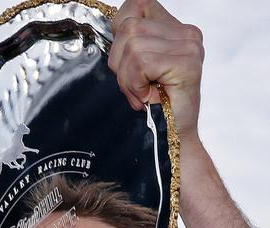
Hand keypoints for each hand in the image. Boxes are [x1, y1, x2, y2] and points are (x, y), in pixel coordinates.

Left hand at [108, 0, 203, 140]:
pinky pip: (141, 62)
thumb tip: (112, 29)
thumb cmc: (155, 109)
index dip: (119, 32)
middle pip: (128, 27)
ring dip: (128, 78)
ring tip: (142, 95)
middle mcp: (186, 32)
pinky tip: (148, 98)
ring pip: (132, 45)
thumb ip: (129, 45)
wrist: (174, 141)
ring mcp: (189, 45)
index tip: (127, 64)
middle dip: (120, 64)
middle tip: (135, 88)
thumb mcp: (137, 70)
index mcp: (175, 29)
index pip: (135, 5)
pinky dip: (136, 84)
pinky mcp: (187, 62)